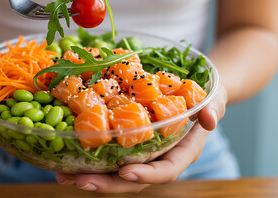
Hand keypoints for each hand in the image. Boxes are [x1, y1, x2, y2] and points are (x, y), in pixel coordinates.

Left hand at [56, 84, 227, 192]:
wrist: (192, 94)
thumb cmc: (204, 97)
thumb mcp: (215, 98)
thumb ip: (214, 107)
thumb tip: (210, 118)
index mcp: (181, 153)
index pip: (165, 171)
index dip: (146, 175)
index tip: (125, 172)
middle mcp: (158, 159)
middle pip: (133, 179)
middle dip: (107, 183)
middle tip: (80, 181)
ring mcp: (141, 155)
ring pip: (115, 173)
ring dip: (89, 175)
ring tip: (62, 175)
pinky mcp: (128, 146)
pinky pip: (108, 157)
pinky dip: (87, 159)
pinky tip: (65, 156)